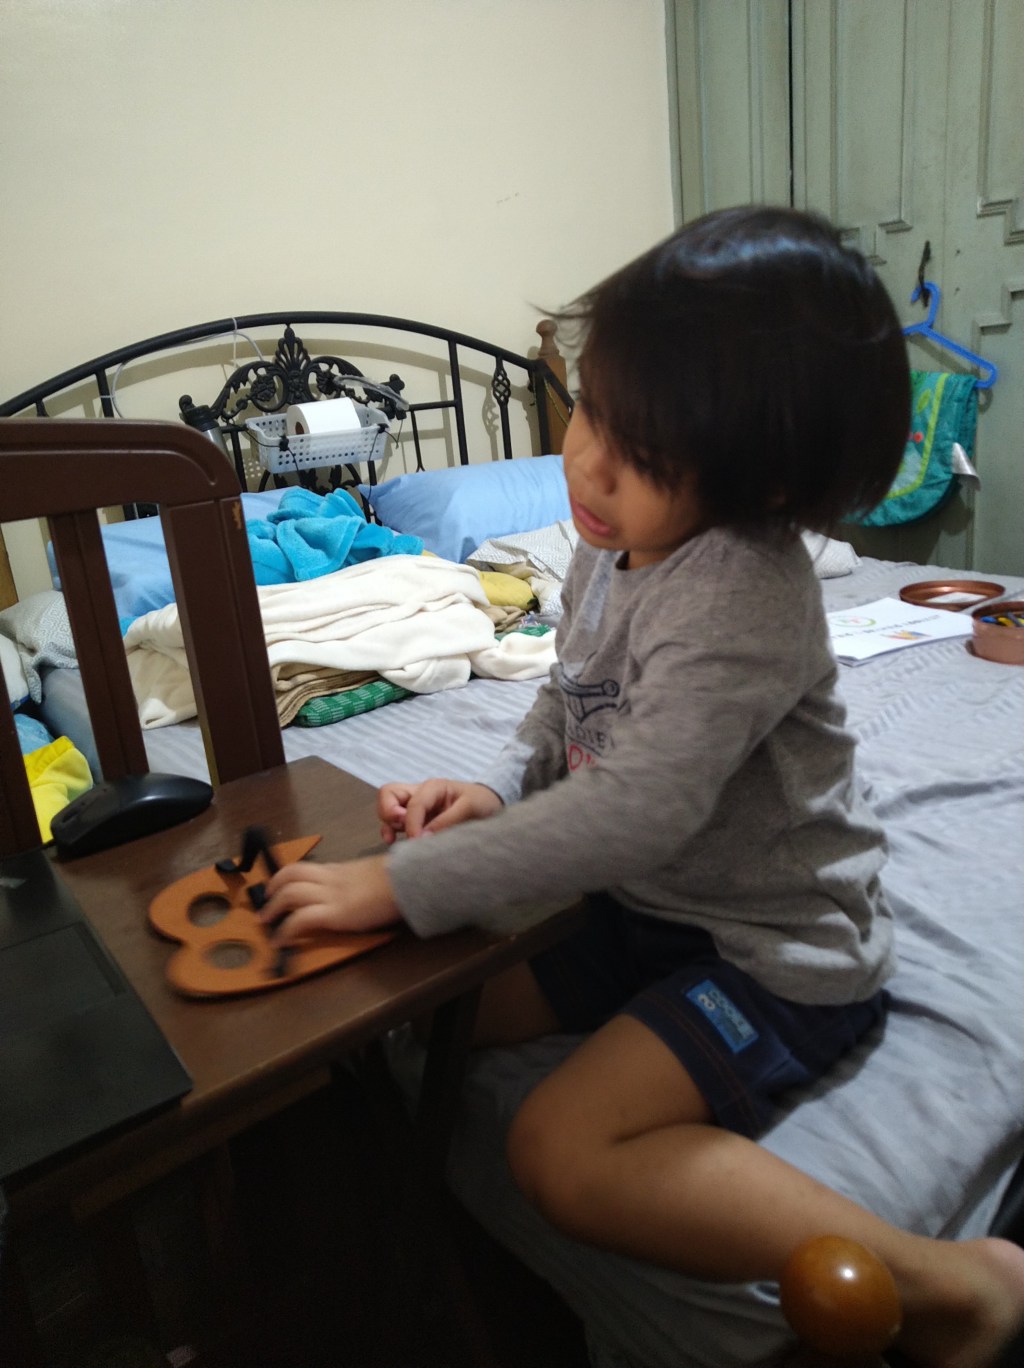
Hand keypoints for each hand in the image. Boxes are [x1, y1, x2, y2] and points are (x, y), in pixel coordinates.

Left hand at [260, 855, 401, 945]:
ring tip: (266, 922)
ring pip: (290, 892)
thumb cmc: (398, 879)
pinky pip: (301, 919)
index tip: (279, 887)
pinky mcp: (335, 913)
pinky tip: (280, 942)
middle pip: (291, 873)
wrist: (408, 881)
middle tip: (266, 902)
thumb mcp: (372, 872)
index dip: (287, 877)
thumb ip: (358, 878)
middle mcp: (330, 879)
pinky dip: (286, 930)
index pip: (306, 868)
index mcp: (340, 870)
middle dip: (273, 887)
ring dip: (273, 907)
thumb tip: (357, 887)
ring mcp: (332, 895)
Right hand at [377, 779, 502, 843]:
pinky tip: (394, 841)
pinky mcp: (417, 820)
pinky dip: (390, 830)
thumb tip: (422, 838)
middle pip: (388, 794)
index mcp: (433, 787)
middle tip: (400, 828)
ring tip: (393, 839)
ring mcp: (416, 807)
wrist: (491, 806)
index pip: (413, 804)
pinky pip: (394, 822)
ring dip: (387, 823)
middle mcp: (419, 794)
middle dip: (388, 812)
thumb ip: (447, 821)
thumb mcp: (470, 808)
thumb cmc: (482, 802)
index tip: (417, 841)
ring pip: (387, 808)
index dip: (411, 823)